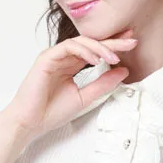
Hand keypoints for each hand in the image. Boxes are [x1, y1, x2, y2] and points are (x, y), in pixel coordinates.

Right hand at [3, 29, 136, 139]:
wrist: (30, 123)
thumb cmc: (51, 112)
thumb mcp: (86, 97)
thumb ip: (103, 84)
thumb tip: (124, 70)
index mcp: (71, 66)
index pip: (95, 51)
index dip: (114, 45)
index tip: (132, 43)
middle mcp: (63, 58)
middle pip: (90, 43)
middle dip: (112, 40)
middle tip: (131, 39)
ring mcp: (54, 56)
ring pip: (80, 42)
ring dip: (100, 47)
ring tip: (114, 57)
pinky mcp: (46, 58)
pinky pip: (68, 47)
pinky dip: (84, 51)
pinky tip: (97, 60)